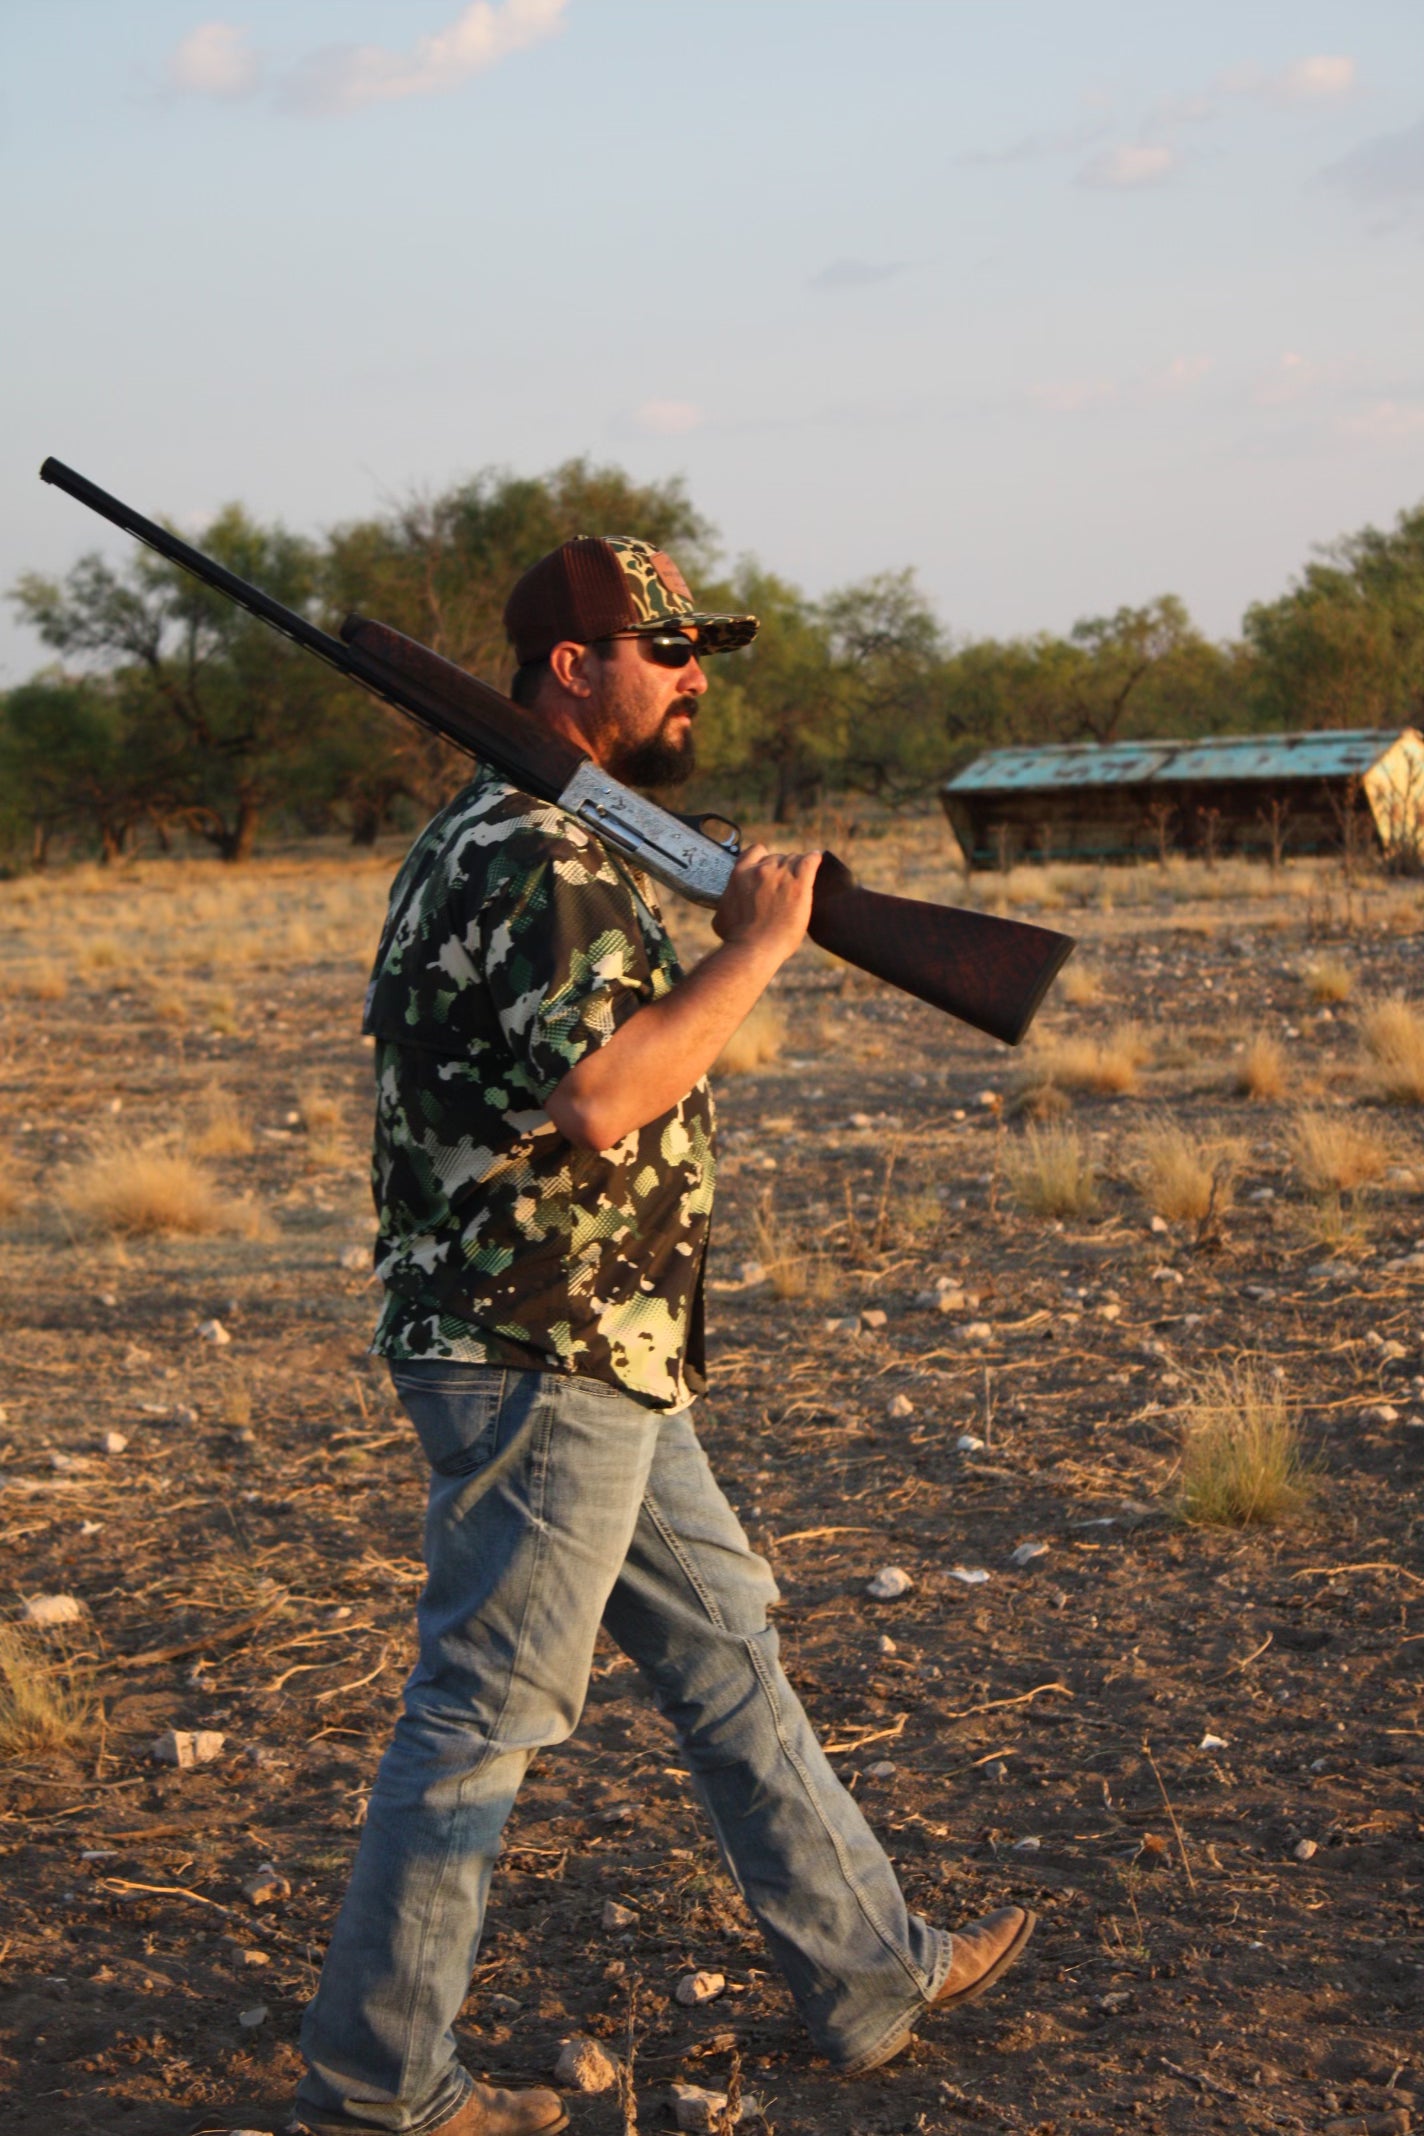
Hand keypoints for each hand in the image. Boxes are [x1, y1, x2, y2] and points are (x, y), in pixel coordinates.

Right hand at [712, 842, 820, 965]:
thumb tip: (724, 905)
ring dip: (798, 867)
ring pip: (795, 859)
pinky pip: (810, 861)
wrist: (754, 948)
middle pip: (778, 857)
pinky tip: (816, 859)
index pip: (756, 851)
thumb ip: (726, 903)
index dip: (765, 858)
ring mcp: (781, 876)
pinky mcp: (799, 885)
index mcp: (740, 874)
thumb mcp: (721, 916)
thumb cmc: (735, 937)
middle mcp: (761, 870)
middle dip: (783, 868)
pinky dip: (814, 858)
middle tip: (787, 884)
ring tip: (802, 877)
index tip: (770, 868)